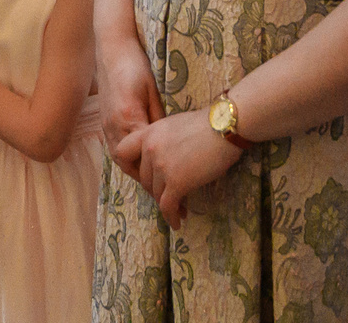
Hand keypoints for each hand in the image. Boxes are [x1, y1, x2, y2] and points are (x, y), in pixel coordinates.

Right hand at [97, 34, 161, 169]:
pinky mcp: (103, 121)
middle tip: (162, 185)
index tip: (171, 176)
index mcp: (128, 117)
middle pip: (126, 162)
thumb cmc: (136, 66)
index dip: (155, 168)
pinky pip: (113, 147)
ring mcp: (105, 124)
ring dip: (133, 168)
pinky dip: (125, 157)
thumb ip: (158, 119)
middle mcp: (113, 125)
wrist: (112, 50)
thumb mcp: (152, 92)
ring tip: (152, 176)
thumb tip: (167, 142)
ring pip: (118, 157)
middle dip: (143, 176)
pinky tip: (138, 158)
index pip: (142, 154)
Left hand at [115, 109, 244, 228]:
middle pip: (143, 178)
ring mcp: (161, 166)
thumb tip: (167, 157)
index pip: (122, 152)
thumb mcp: (175, 126)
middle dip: (155, 190)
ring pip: (155, 194)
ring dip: (166, 206)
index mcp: (149, 133)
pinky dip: (171, 217)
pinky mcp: (176, 182)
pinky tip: (178, 222)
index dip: (130, 166)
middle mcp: (150, 148)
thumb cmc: (209, 124)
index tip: (144, 176)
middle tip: (169, 196)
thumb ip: (164, 141)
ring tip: (177, 212)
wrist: (225, 126)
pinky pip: (167, 206)